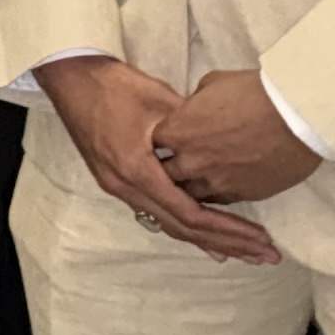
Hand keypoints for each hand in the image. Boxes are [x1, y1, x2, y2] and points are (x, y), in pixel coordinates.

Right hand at [39, 54, 281, 262]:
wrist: (69, 78)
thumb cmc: (114, 86)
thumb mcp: (161, 103)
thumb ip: (192, 133)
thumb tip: (226, 149)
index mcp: (136, 170)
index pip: (189, 213)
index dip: (227, 229)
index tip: (259, 238)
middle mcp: (125, 187)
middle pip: (182, 228)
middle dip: (226, 243)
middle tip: (265, 255)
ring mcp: (118, 187)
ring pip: (169, 225)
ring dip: (208, 241)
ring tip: (243, 253)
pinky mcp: (117, 181)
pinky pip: (156, 214)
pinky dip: (186, 228)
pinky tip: (207, 243)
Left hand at [153, 66, 323, 207]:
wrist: (297, 116)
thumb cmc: (253, 92)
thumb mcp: (212, 85)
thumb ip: (193, 104)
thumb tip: (193, 111)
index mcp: (177, 132)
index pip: (153, 143)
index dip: (159, 141)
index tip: (165, 139)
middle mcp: (191, 161)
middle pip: (166, 174)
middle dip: (168, 169)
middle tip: (177, 164)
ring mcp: (216, 182)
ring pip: (191, 195)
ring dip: (191, 187)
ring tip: (199, 179)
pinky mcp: (242, 194)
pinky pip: (219, 201)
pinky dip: (217, 194)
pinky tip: (221, 186)